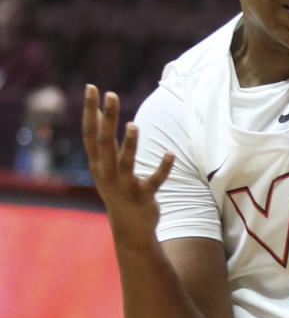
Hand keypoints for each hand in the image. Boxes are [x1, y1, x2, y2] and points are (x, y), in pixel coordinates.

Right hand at [82, 86, 172, 243]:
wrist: (129, 229)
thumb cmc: (117, 189)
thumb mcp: (105, 165)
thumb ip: (102, 140)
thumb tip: (97, 110)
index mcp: (97, 164)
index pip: (90, 133)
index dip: (89, 111)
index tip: (91, 88)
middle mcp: (107, 174)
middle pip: (104, 143)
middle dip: (107, 118)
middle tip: (111, 94)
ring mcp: (124, 187)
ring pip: (125, 163)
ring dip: (129, 144)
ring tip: (133, 125)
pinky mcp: (143, 197)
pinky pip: (154, 181)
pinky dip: (162, 168)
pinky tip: (169, 154)